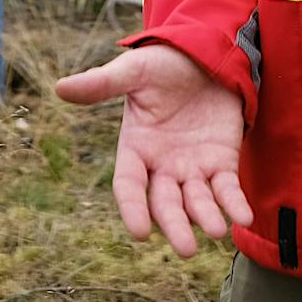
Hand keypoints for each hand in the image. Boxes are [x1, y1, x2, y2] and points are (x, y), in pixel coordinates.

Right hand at [55, 44, 252, 257]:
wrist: (205, 52)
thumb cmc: (164, 63)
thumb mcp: (134, 71)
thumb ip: (102, 83)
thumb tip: (59, 87)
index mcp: (136, 147)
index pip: (129, 185)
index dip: (132, 208)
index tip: (140, 232)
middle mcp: (162, 165)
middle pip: (165, 204)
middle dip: (175, 225)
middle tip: (186, 249)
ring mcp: (193, 167)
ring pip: (197, 202)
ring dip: (206, 217)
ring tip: (215, 230)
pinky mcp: (222, 162)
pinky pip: (227, 189)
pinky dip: (234, 204)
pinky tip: (241, 215)